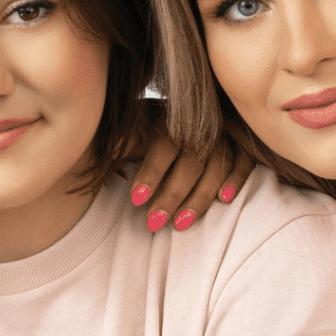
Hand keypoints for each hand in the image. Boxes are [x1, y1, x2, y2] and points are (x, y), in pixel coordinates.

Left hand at [128, 99, 254, 230]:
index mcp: (171, 117)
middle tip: (153, 223)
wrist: (188, 111)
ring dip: (199, 198)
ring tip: (180, 225)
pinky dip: (236, 180)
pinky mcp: (243, 145)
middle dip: (172, 195)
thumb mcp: (131, 127)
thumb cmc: (150, 125)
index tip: (136, 199)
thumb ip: (119, 140)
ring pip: (217, 167)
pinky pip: (244, 162)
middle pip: (191, 162)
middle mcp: (201, 125)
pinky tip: (224, 200)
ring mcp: (225, 133)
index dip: (151, 172)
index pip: (164, 145)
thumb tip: (92, 152)